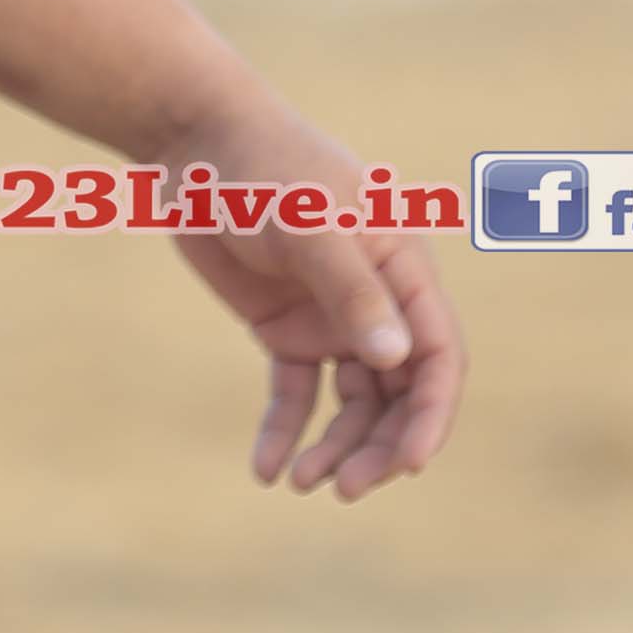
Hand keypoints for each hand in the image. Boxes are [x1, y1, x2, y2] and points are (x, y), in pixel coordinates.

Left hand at [158, 104, 466, 503]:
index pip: (437, 356)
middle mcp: (377, 301)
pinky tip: (266, 469)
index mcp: (403, 270)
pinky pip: (294, 393)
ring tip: (300, 481)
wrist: (194, 143)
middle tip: (343, 489)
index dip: (431, 414)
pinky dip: (285, 430)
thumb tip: (394, 359)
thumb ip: (351, 289)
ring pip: (351, 402)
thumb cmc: (264, 167)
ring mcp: (330, 318)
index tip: (409, 464)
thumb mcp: (309, 223)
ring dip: (335, 447)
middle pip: (398, 393)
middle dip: (379, 446)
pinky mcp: (283, 328)